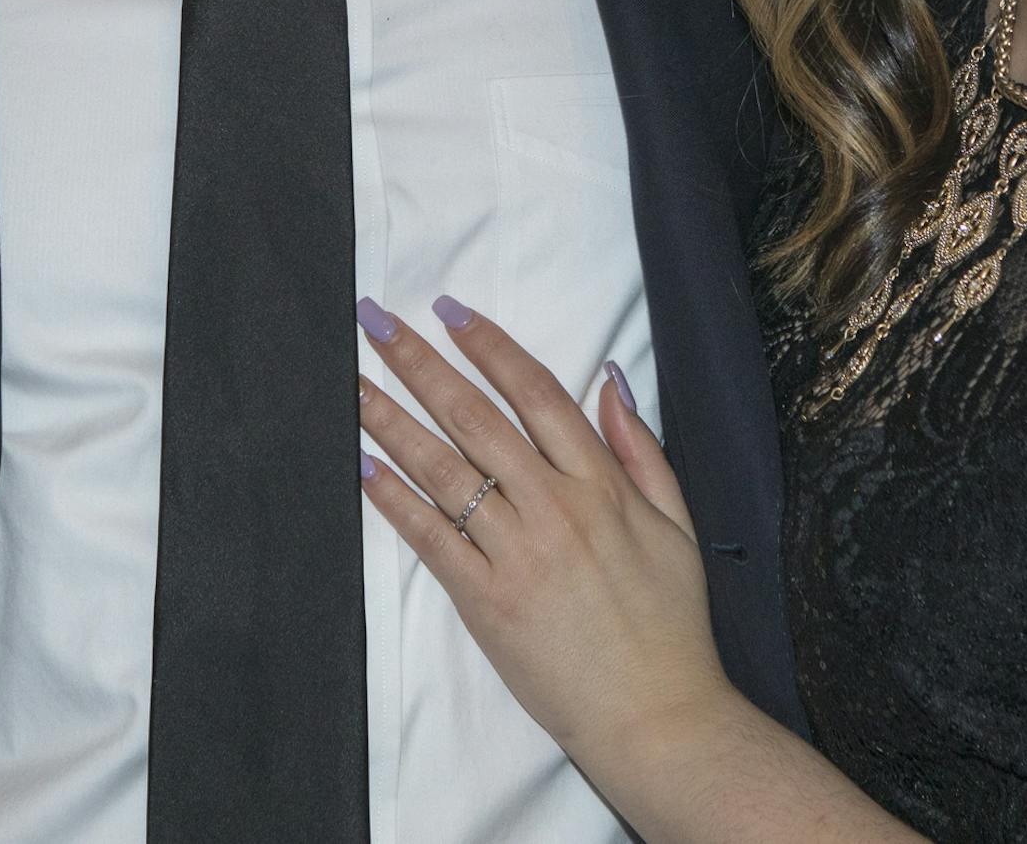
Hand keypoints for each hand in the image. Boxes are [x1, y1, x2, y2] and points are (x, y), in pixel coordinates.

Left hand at [354, 296, 736, 772]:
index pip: (534, 392)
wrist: (657, 716)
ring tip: (351, 383)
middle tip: (375, 321)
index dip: (489, 345)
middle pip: (474, 416)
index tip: (449, 310)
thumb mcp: (676, 522)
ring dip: (390, 419)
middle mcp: (553, 507)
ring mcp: (515, 553)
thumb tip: (608, 380)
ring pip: (442, 469)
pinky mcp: (485, 601)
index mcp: (599, 482)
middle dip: (420, 362)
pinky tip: (363, 466)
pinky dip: (394, 499)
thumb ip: (640, 448)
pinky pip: (431, 538)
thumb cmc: (670, 622)